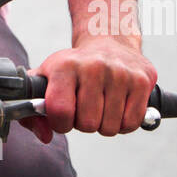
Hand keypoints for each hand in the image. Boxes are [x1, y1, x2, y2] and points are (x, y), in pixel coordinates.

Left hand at [20, 37, 157, 143]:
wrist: (108, 40)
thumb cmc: (74, 67)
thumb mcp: (47, 79)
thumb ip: (34, 112)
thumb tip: (45, 136)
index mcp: (64, 65)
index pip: (60, 111)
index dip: (60, 123)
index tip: (63, 117)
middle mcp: (93, 66)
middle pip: (87, 124)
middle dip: (84, 123)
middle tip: (85, 108)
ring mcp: (120, 73)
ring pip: (110, 127)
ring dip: (104, 124)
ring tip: (101, 105)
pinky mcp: (142, 80)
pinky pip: (131, 123)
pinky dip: (123, 123)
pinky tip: (117, 106)